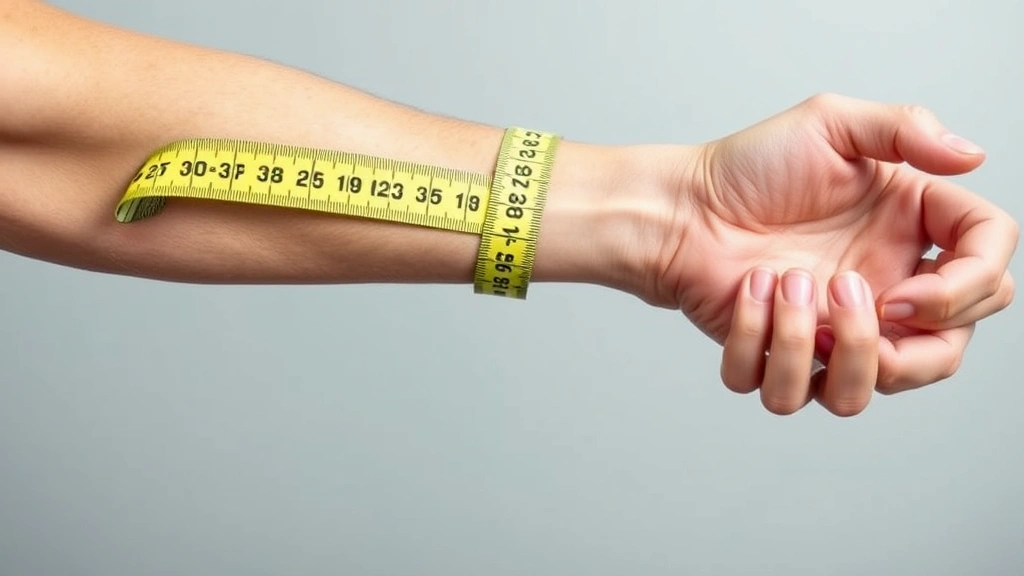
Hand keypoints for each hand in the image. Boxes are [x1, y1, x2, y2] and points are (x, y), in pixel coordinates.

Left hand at [648, 93, 1017, 415]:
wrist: (679, 204)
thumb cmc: (749, 166)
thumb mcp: (830, 124)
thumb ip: (905, 129)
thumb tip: (975, 155)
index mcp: (909, 240)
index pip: (987, 282)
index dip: (965, 296)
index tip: (905, 291)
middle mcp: (877, 294)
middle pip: (940, 359)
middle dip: (905, 352)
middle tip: (848, 299)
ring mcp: (824, 332)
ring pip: (856, 396)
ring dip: (824, 347)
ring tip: (785, 282)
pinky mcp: (773, 357)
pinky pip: (782, 389)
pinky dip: (760, 344)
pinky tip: (745, 291)